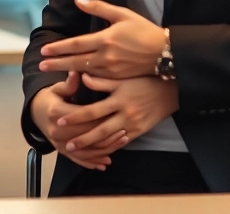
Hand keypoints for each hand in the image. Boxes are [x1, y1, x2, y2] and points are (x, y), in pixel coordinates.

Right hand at [30, 71, 129, 171]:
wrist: (36, 113)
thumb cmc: (51, 97)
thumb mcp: (58, 88)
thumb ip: (69, 83)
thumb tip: (76, 73)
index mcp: (57, 113)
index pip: (83, 118)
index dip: (101, 118)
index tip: (117, 116)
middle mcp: (57, 131)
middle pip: (87, 136)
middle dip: (107, 135)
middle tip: (125, 131)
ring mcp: (58, 144)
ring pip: (85, 151)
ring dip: (104, 150)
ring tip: (121, 143)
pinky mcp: (61, 151)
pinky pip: (79, 160)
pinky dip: (93, 162)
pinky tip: (106, 162)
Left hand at [38, 0, 165, 78]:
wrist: (165, 52)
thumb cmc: (144, 30)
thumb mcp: (122, 14)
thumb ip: (98, 8)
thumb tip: (78, 0)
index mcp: (105, 39)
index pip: (76, 44)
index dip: (58, 47)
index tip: (44, 50)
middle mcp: (106, 56)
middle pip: (75, 61)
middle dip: (56, 63)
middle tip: (41, 65)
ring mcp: (111, 70)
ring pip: (83, 71)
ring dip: (67, 71)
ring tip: (53, 70)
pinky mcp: (117, 78)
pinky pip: (96, 78)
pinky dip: (83, 78)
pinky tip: (74, 77)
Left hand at [54, 74, 178, 151]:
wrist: (169, 92)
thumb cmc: (143, 81)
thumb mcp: (122, 78)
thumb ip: (101, 81)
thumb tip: (82, 77)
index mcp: (117, 99)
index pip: (92, 111)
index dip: (75, 117)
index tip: (60, 121)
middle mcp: (124, 114)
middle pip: (99, 131)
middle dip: (81, 139)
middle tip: (66, 145)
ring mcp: (132, 125)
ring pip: (109, 141)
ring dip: (93, 148)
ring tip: (77, 151)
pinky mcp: (139, 132)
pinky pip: (121, 144)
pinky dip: (108, 149)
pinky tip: (97, 152)